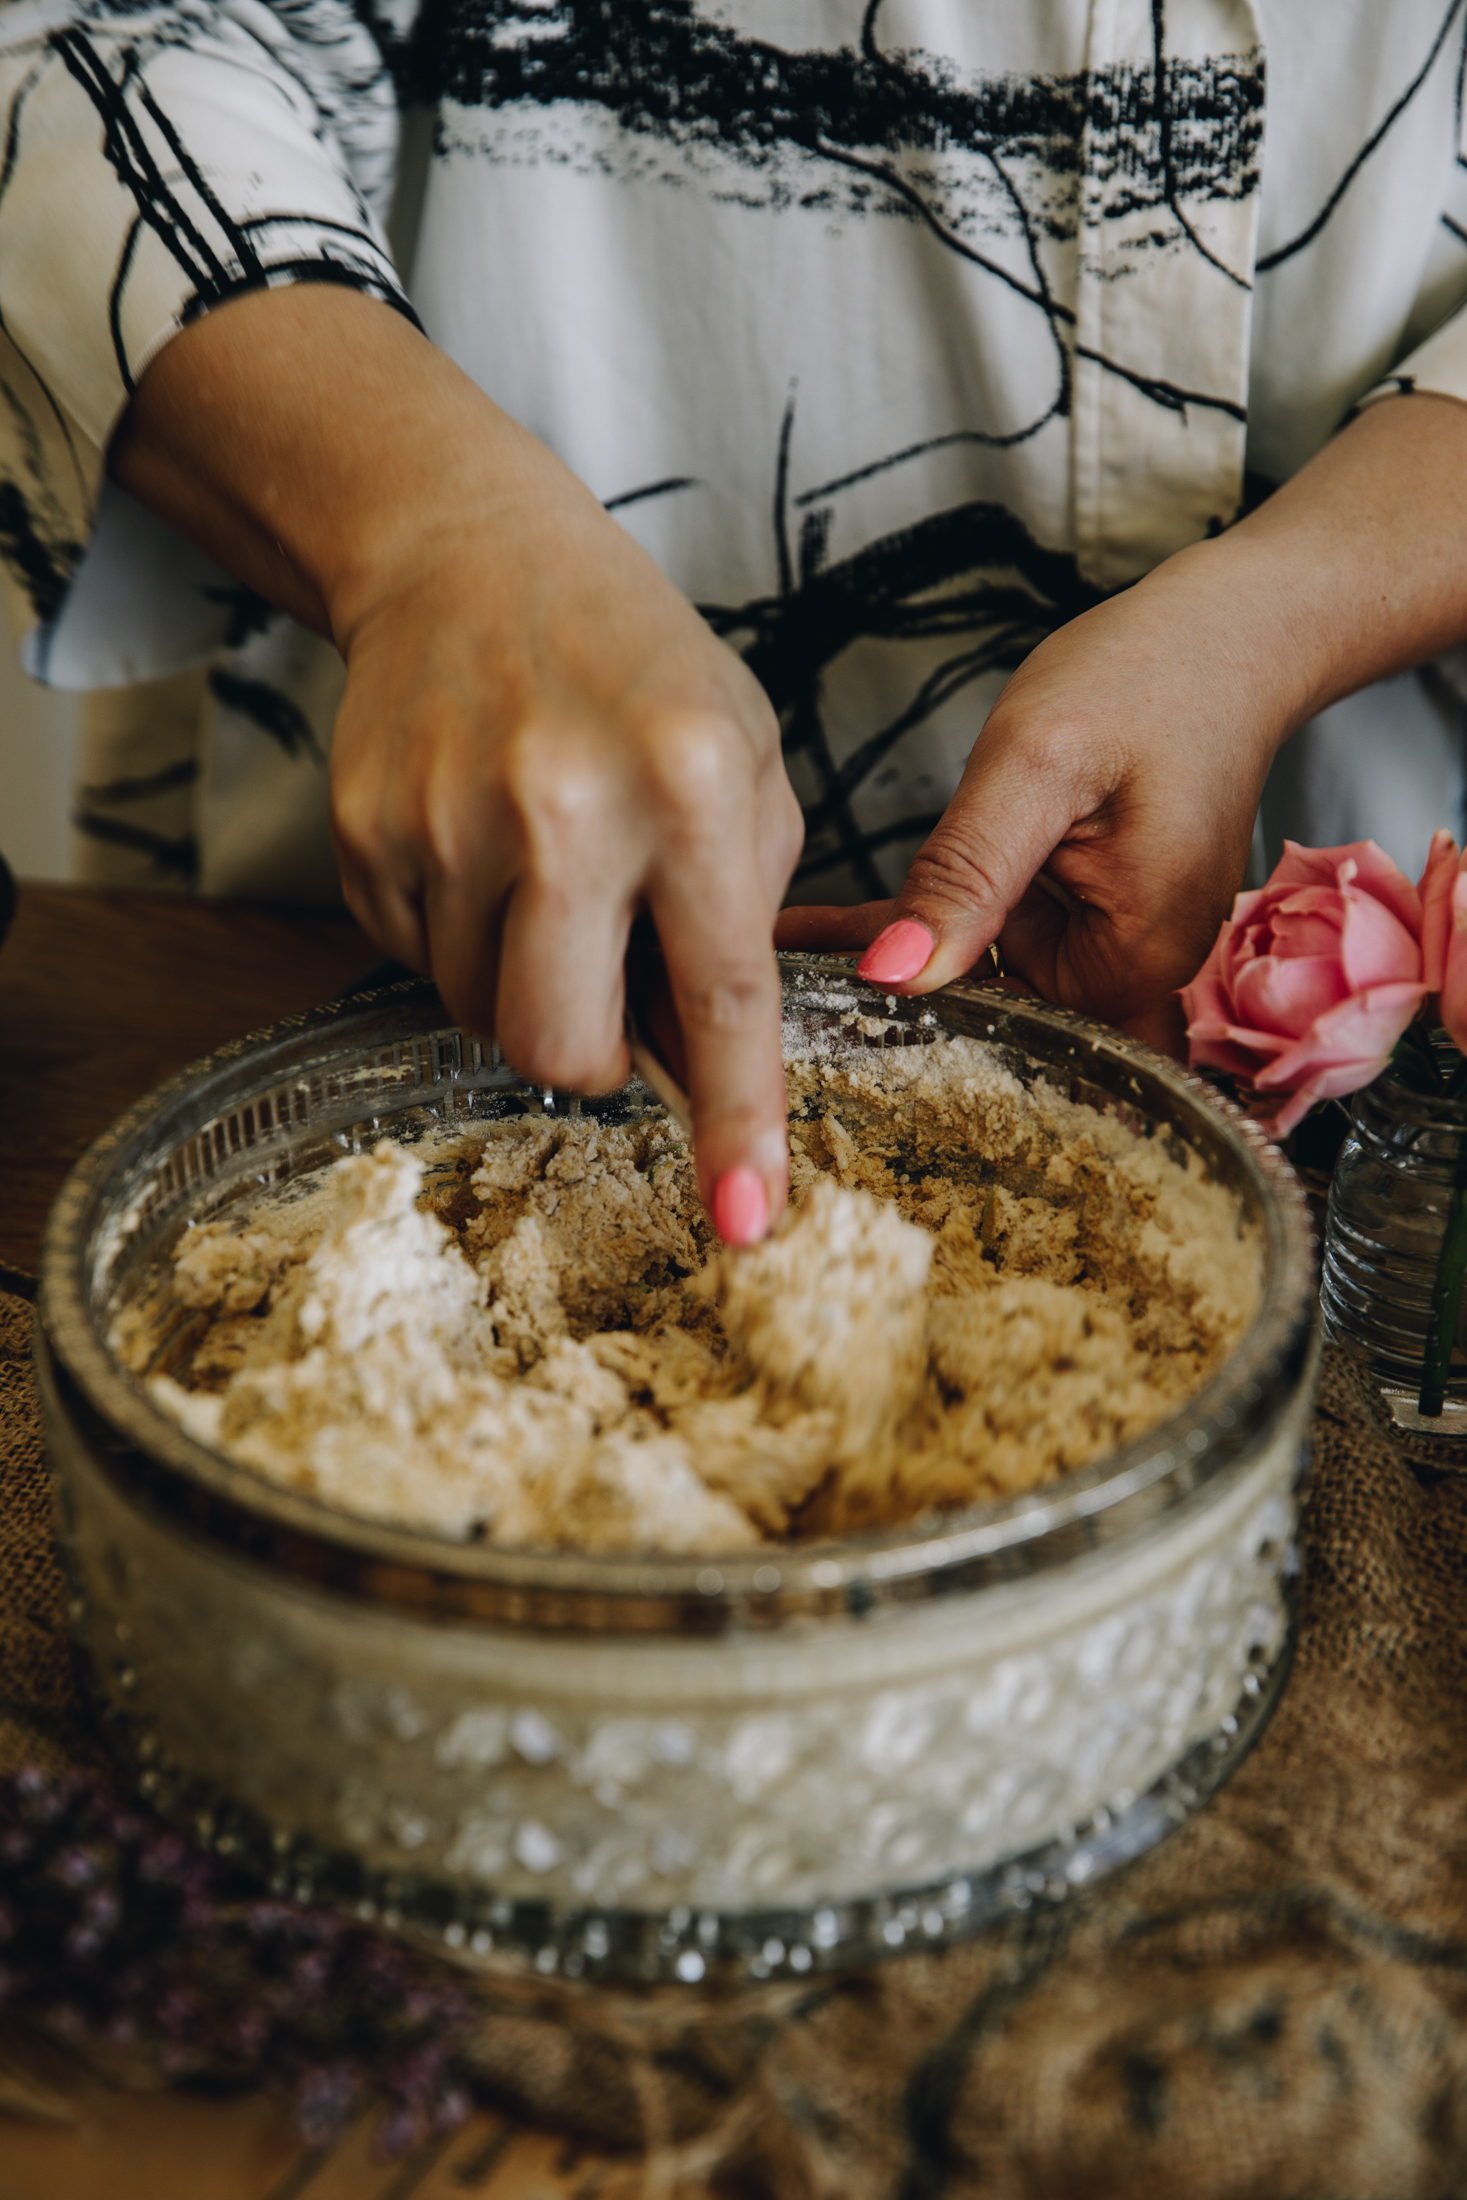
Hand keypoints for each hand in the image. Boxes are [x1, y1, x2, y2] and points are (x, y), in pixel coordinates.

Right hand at [111, 287, 801, 1237]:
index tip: (744, 1220)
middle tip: (615, 991)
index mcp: (690, 782)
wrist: (468, 554)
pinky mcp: (363, 838)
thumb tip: (707, 1064)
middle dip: (597, 1058)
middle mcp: (562, 807)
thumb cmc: (634, 666)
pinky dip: (466, 943)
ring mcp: (444, 824)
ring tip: (550, 882)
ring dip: (529, 988)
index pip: (722, 996)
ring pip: (485, 1020)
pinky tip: (486, 852)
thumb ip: (746, 908)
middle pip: (563, 1049)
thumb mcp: (745, 753)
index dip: (737, 1121)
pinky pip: (421, 968)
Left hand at [780, 393, 1466, 1053]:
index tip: (812, 1052)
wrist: (1234, 631)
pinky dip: (918, 929)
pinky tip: (821, 926)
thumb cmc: (1156, 677)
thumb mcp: (1038, 767)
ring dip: (893, 972)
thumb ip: (967, 874)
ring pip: (981, 984)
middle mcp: (1130, 975)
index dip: (916, 1059)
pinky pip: (990, 938)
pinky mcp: (1086, 916)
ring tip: (767, 968)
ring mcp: (1110, 948)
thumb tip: (896, 975)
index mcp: (1132, 962)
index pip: (1014, 1053)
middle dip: (888, 1023)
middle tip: (758, 1010)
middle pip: (994, 1030)